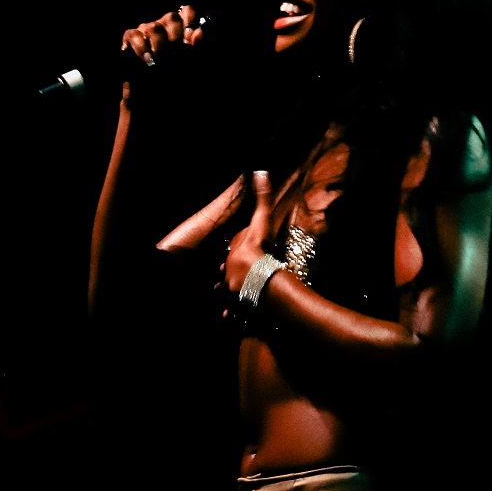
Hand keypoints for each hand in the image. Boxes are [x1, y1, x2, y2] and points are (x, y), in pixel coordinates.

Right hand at [119, 4, 207, 97]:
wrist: (151, 96)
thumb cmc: (173, 78)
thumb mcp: (190, 65)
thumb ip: (197, 49)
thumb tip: (199, 33)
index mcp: (181, 28)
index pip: (188, 12)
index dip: (191, 21)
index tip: (191, 38)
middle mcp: (164, 25)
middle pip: (172, 17)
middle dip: (177, 38)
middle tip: (177, 56)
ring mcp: (146, 29)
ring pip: (155, 28)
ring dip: (161, 47)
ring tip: (163, 62)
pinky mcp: (130, 37)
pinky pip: (135, 36)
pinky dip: (142, 49)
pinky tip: (148, 61)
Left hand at [219, 171, 273, 311]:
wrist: (254, 270)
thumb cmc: (258, 245)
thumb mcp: (261, 219)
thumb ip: (262, 197)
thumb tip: (260, 172)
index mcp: (234, 253)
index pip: (232, 252)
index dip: (233, 254)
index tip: (231, 257)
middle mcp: (231, 270)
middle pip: (229, 273)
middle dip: (229, 275)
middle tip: (231, 278)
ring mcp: (234, 286)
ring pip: (229, 292)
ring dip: (228, 296)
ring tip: (228, 303)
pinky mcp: (239, 302)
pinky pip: (235, 308)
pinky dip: (233, 313)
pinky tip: (230, 318)